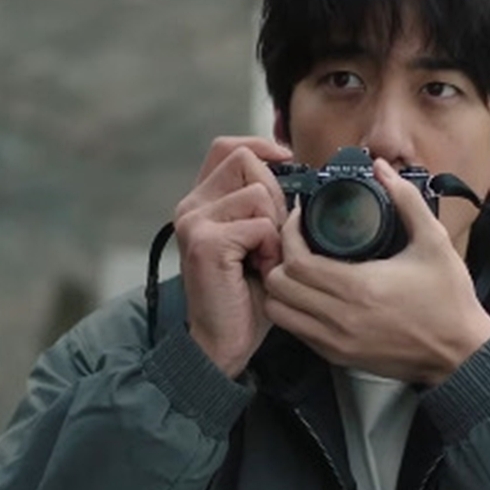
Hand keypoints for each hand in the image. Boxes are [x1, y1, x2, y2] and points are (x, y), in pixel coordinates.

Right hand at [175, 137, 292, 377]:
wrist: (223, 342)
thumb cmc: (246, 294)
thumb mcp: (256, 239)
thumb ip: (264, 205)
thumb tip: (298, 174)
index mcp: (202, 200)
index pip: (229, 147)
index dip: (261, 147)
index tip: (287, 163)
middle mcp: (191, 205)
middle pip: (246, 161)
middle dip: (275, 195)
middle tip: (274, 237)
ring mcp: (194, 222)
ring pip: (258, 192)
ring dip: (275, 227)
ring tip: (266, 257)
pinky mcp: (206, 242)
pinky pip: (259, 224)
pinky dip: (271, 248)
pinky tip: (262, 270)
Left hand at [263, 159, 489, 384]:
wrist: (461, 352)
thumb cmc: (449, 299)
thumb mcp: (434, 241)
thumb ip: (406, 199)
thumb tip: (382, 169)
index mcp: (358, 286)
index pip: (296, 260)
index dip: (289, 234)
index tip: (300, 218)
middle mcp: (340, 317)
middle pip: (279, 285)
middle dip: (280, 258)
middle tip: (295, 241)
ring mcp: (336, 341)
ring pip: (280, 312)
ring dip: (282, 288)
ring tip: (298, 268)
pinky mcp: (339, 357)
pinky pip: (297, 332)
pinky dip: (295, 311)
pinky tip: (312, 294)